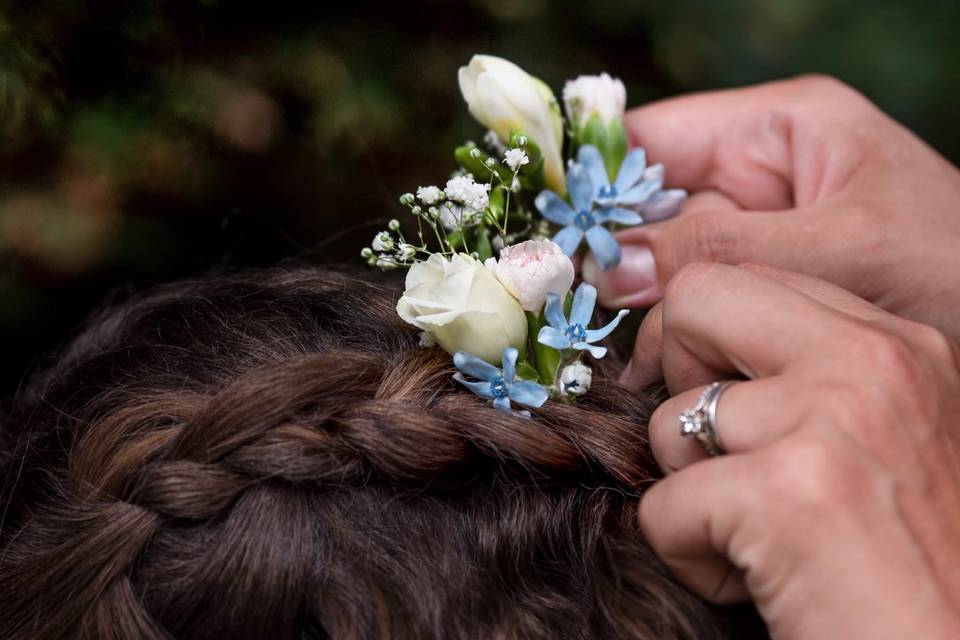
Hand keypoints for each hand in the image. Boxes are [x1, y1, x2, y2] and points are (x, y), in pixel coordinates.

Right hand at [582, 75, 959, 341]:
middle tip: (578, 316)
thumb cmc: (958, 276)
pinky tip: (655, 374)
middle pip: (649, 207)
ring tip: (632, 366)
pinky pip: (694, 305)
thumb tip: (611, 264)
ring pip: (664, 265)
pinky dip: (669, 341)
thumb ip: (722, 251)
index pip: (653, 136)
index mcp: (782, 130)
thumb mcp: (841, 252)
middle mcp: (760, 177)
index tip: (543, 232)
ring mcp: (759, 236)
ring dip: (641, 314)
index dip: (591, 179)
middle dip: (615, 264)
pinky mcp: (764, 291)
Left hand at [628, 262, 959, 638]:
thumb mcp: (885, 437)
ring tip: (758, 536)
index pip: (747, 281)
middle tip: (715, 449)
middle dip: (675, 375)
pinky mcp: (790, 496)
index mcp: (899, 344)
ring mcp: (835, 421)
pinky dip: (690, 556)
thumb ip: (808, 374)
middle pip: (696, 296)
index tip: (703, 391)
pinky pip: (663, 508)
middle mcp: (875, 363)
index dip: (703, 338)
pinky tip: (756, 580)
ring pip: (668, 420)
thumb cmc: (911, 564)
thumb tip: (680, 340)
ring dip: (691, 490)